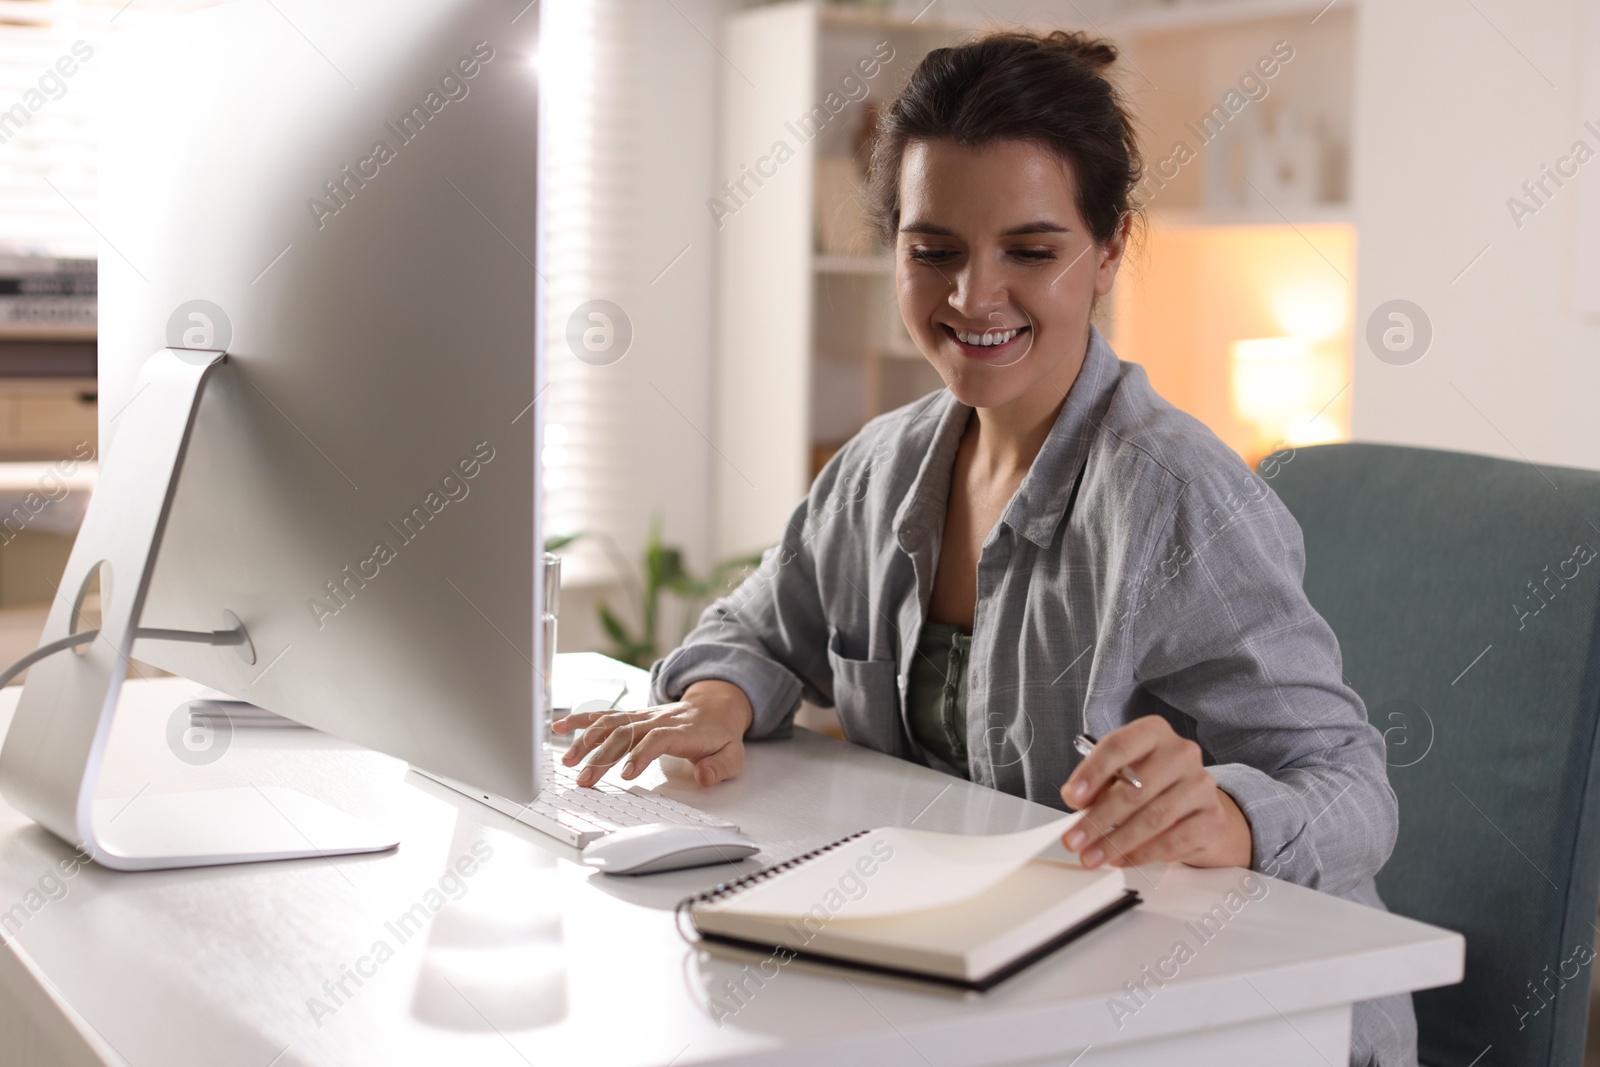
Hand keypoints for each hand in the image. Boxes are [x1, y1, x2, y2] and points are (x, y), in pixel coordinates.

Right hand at [551, 679, 753, 788]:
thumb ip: (719, 767)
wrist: (715, 706)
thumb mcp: (733, 755)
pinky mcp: (632, 716)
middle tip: (585, 779)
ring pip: (610, 724)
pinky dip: (581, 720)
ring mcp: (642, 716)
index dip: (640, 754)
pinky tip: (559, 726)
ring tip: (567, 760)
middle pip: (626, 734)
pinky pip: (604, 716)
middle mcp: (657, 719)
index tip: (625, 773)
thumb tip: (704, 777)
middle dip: (603, 756)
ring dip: (586, 740)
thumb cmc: (720, 736)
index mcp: (682, 730)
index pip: (657, 739)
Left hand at [1059, 716, 1251, 870]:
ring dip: (1117, 842)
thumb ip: (1096, 783)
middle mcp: (1181, 753)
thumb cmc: (1149, 784)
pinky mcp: (1213, 817)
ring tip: (1094, 856)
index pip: (1119, 746)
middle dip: (1098, 819)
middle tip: (1074, 840)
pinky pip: (1175, 840)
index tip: (1072, 797)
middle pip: (1135, 788)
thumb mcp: (1119, 774)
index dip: (1092, 773)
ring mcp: (1202, 784)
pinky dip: (1145, 853)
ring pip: (1154, 817)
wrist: (1193, 806)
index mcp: (1154, 732)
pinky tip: (1123, 859)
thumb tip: (1075, 797)